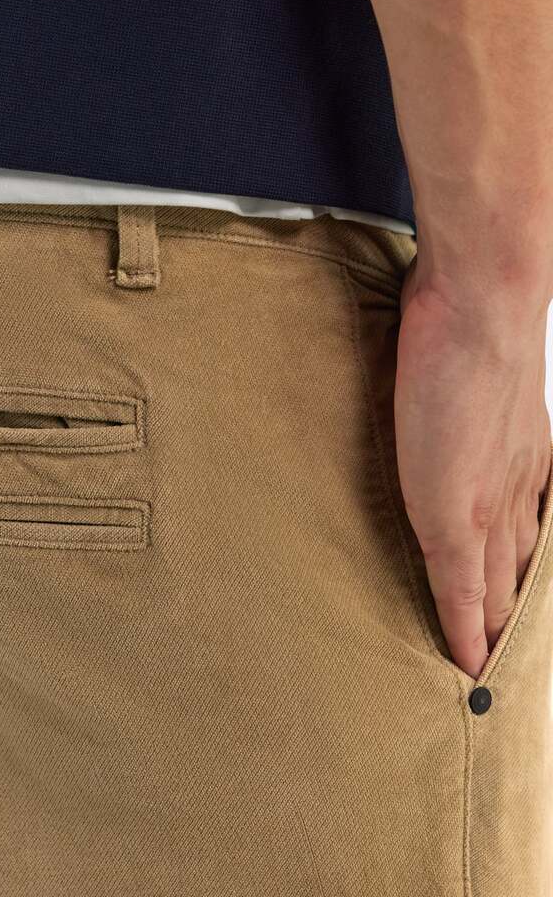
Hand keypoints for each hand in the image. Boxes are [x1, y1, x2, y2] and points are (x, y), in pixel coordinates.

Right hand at [395, 255, 550, 678]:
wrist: (482, 307)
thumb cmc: (472, 322)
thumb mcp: (483, 363)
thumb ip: (470, 386)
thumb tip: (456, 374)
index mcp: (524, 464)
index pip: (525, 542)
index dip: (520, 582)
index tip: (516, 614)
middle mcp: (517, 494)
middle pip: (521, 577)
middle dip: (516, 619)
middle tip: (512, 661)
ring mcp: (490, 509)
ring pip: (499, 593)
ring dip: (496, 635)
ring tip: (490, 674)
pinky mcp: (456, 519)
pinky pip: (462, 595)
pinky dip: (464, 634)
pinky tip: (463, 666)